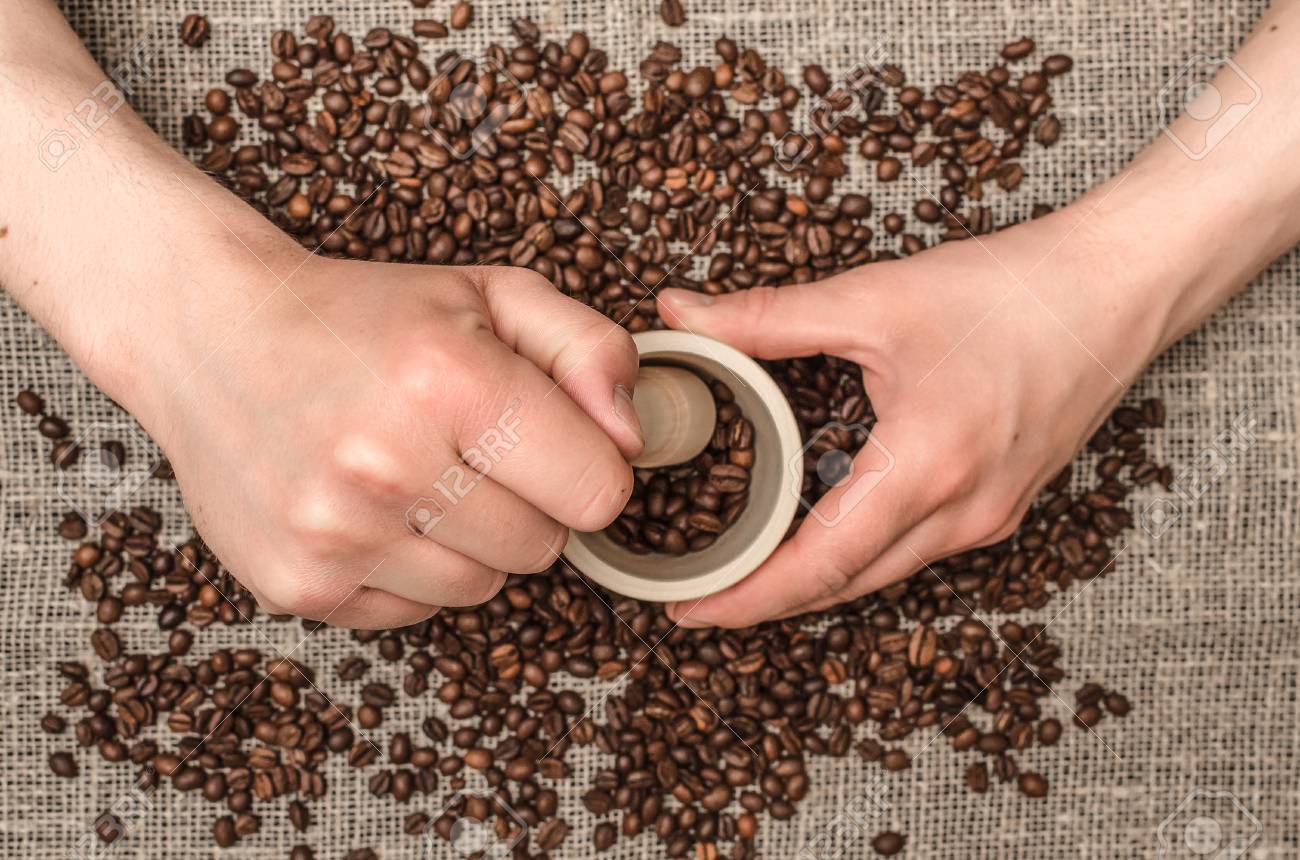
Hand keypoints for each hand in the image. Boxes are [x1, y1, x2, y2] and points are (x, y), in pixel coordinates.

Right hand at [145, 257, 641, 628]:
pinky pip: (417, 612)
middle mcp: (385, 462)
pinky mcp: (299, 584)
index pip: (598, 490)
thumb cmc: (366, 316)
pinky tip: (375, 509)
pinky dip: (413, 569)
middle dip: (530, 504)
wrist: (210, 335)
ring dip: (472, 542)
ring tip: (418, 476)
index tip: (553, 443)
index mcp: (448, 378)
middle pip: (544, 548)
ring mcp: (335, 533)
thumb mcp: (492, 296)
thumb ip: (590, 350)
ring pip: (485, 588)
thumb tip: (634, 439)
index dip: (589, 467)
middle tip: (473, 451)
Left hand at [656, 195, 1167, 627]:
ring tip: (749, 570)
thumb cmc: (1009, 292)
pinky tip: (824, 533)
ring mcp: (992, 517)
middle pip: (847, 586)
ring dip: (815, 581)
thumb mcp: (873, 299)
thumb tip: (680, 311)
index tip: (691, 609)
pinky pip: (918, 551)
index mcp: (927, 469)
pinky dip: (862, 555)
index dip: (748, 598)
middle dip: (768, 602)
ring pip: (883, 574)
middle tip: (701, 597)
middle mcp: (964, 513)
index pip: (819, 566)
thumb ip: (766, 316)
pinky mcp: (1005, 506)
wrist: (1116, 287)